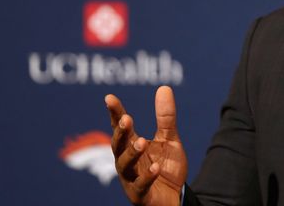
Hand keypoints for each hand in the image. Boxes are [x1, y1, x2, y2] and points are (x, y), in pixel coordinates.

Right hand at [106, 86, 187, 205]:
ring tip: (141, 141)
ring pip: (125, 166)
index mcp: (132, 145)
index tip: (109, 98)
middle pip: (118, 145)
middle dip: (120, 133)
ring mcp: (131, 179)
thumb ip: (166, 117)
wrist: (174, 196)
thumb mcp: (169, 139)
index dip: (115, 113)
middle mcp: (127, 161)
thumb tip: (164, 87)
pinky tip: (155, 167)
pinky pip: (141, 185)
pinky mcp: (140, 195)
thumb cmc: (165, 167)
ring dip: (132, 153)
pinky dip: (147, 176)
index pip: (121, 127)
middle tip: (126, 119)